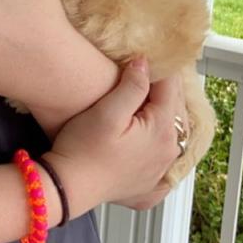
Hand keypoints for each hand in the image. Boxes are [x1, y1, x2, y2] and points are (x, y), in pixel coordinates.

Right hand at [44, 59, 183, 217]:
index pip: (170, 88)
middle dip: (165, 90)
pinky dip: (162, 148)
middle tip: (151, 72)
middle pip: (175, 110)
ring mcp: (161, 171)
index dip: (161, 68)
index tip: (152, 54)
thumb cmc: (82, 150)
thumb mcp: (106, 112)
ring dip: (165, 116)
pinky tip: (151, 140)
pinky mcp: (149, 185)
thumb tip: (145, 64)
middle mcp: (168, 152)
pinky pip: (165, 163)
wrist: (67, 187)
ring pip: (173, 134)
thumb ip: (131, 86)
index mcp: (162, 131)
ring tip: (150, 100)